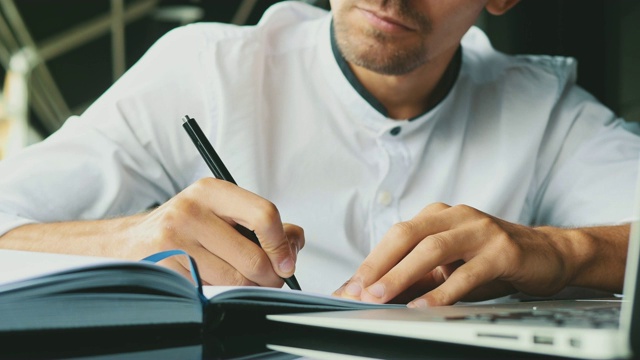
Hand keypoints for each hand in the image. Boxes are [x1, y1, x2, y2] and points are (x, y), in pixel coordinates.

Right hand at [128, 177, 303, 286]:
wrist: (131, 241)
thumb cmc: (187, 226)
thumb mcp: (223, 211)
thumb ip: (263, 223)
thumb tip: (294, 242)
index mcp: (212, 190)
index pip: (264, 215)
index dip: (281, 245)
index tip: (287, 262)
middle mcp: (192, 210)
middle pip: (253, 257)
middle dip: (269, 276)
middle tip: (270, 279)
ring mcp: (175, 240)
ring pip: (235, 280)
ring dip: (247, 287)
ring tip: (242, 279)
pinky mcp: (166, 267)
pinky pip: (212, 290)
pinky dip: (222, 291)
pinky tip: (214, 279)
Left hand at [333, 202, 583, 305]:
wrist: (548, 254)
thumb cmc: (492, 260)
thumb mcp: (450, 266)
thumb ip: (416, 276)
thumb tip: (376, 294)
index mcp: (438, 216)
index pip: (395, 235)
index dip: (370, 261)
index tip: (348, 287)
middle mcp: (456, 216)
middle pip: (407, 235)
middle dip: (378, 264)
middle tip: (357, 291)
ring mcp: (480, 230)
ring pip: (432, 248)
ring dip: (402, 274)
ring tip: (381, 296)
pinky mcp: (502, 249)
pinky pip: (467, 272)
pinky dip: (443, 291)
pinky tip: (424, 307)